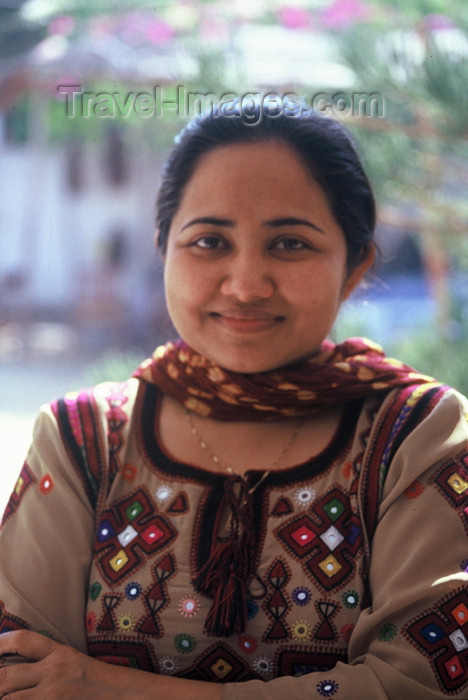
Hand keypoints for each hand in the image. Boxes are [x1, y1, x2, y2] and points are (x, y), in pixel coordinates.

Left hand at [0, 630, 129, 698]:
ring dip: (6, 698)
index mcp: (62, 654)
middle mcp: (54, 671)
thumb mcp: (80, 667)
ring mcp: (52, 695)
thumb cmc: (106, 687)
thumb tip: (20, 674)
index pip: (23, 640)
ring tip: (9, 696)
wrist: (129, 698)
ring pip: (8, 698)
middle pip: (4, 675)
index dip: (0, 643)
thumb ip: (52, 666)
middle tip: (0, 687)